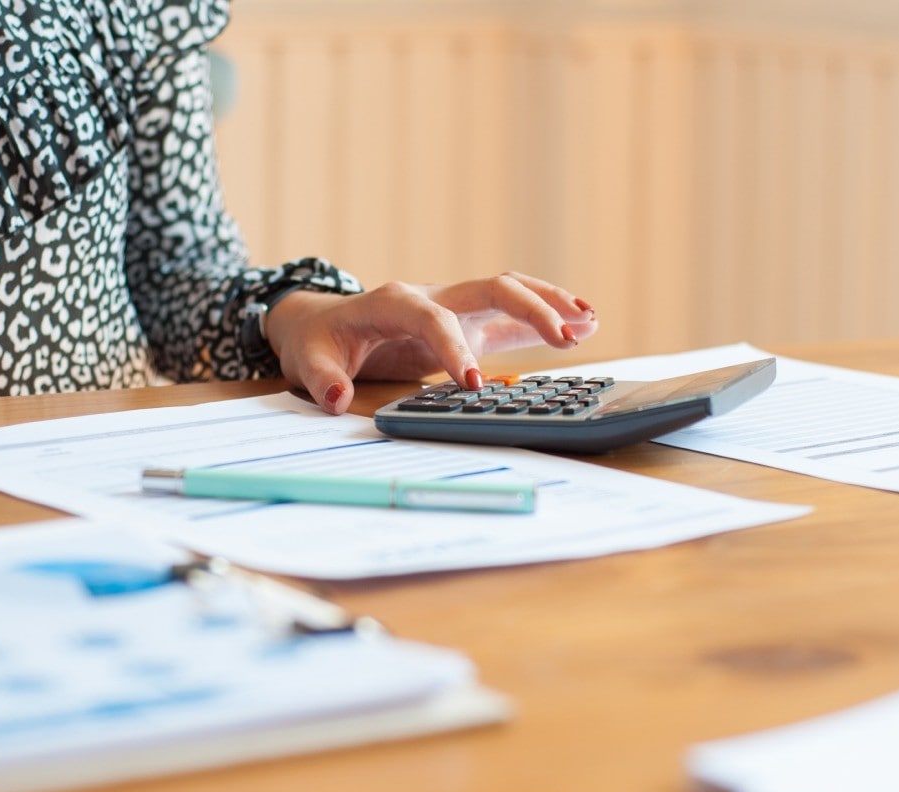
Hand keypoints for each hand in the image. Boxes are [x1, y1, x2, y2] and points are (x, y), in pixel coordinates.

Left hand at [264, 273, 597, 413]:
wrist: (321, 323)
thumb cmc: (318, 341)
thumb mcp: (308, 362)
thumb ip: (322, 379)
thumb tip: (335, 398)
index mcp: (392, 302)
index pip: (431, 318)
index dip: (453, 348)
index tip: (474, 385)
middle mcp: (431, 295)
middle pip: (490, 287)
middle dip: (530, 309)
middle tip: (566, 340)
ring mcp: (452, 305)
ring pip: (508, 290)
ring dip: (550, 303)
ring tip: (590, 321)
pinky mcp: (465, 321)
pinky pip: (510, 311)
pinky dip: (545, 314)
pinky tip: (585, 322)